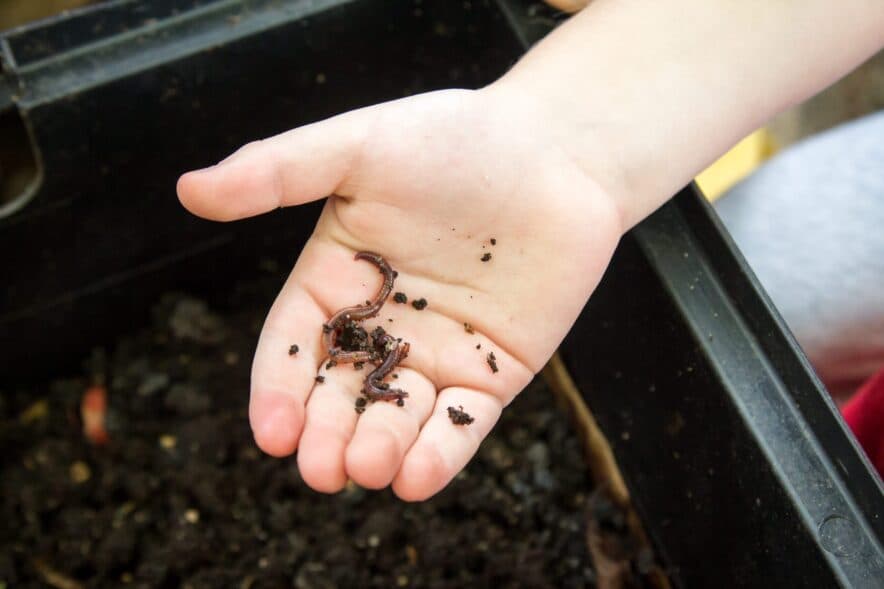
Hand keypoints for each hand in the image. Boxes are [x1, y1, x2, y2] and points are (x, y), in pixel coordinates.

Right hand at [177, 87, 621, 499]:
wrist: (557, 152)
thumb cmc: (454, 139)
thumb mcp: (360, 146)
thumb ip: (279, 171)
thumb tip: (188, 190)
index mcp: (335, 281)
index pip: (294, 347)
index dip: (279, 391)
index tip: (272, 433)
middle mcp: (381, 327)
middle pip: (342, 395)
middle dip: (327, 435)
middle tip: (321, 469)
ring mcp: (437, 354)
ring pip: (401, 417)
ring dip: (382, 450)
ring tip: (370, 469)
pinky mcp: (492, 373)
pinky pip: (463, 423)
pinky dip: (442, 453)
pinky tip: (419, 478)